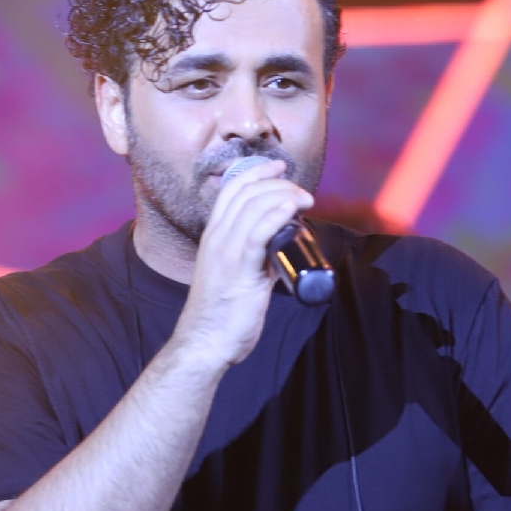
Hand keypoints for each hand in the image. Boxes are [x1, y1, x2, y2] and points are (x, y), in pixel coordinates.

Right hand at [172, 159, 313, 367]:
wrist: (205, 342)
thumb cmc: (222, 313)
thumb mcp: (236, 275)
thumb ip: (256, 258)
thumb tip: (280, 248)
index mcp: (213, 236)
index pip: (232, 189)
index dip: (257, 171)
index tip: (280, 168)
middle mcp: (216, 239)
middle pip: (246, 192)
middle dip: (278, 183)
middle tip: (303, 193)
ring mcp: (226, 254)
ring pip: (253, 207)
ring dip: (284, 195)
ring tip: (305, 200)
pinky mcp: (239, 271)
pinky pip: (257, 234)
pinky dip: (276, 216)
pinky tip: (292, 209)